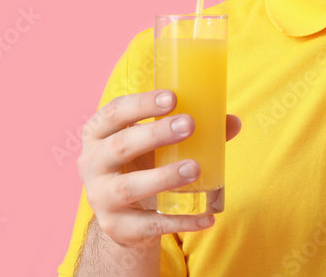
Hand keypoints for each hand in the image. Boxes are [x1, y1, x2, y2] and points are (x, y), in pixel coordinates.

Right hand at [77, 90, 241, 246]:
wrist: (124, 218)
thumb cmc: (142, 165)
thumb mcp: (157, 145)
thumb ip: (190, 132)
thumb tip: (233, 122)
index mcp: (99, 134)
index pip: (114, 112)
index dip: (141, 104)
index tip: (172, 97)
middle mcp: (93, 164)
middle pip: (120, 146)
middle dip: (154, 134)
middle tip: (189, 125)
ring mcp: (101, 198)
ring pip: (129, 187)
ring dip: (162, 177)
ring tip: (194, 168)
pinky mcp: (118, 227)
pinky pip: (150, 225)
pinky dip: (181, 221)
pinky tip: (207, 216)